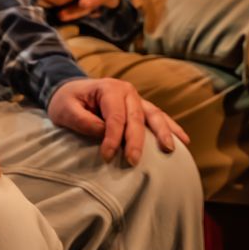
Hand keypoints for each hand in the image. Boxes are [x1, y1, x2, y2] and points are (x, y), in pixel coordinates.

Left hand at [46, 77, 186, 165]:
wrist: (70, 91)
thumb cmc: (66, 101)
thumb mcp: (65, 110)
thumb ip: (83, 121)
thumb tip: (104, 133)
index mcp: (108, 88)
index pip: (114, 116)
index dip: (112, 138)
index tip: (106, 157)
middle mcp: (126, 91)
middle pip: (136, 118)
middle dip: (136, 141)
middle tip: (132, 161)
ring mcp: (136, 99)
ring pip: (153, 116)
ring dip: (163, 133)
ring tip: (170, 149)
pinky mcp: (140, 108)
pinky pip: (158, 117)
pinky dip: (171, 127)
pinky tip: (183, 140)